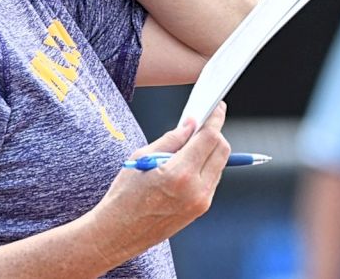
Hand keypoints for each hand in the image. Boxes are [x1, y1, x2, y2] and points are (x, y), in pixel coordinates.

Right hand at [88, 103, 230, 259]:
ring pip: (220, 165)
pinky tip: (189, 163)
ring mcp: (201, 202)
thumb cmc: (124, 196)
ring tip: (191, 144)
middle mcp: (196, 189)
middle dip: (215, 133)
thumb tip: (190, 124)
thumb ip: (171, 139)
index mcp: (180, 173)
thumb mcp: (142, 157)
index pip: (209, 137)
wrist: (117, 233)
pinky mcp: (200, 210)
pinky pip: (212, 180)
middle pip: (221, 150)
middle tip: (202, 123)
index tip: (216, 107)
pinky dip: (206, 166)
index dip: (215, 118)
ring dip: (211, 150)